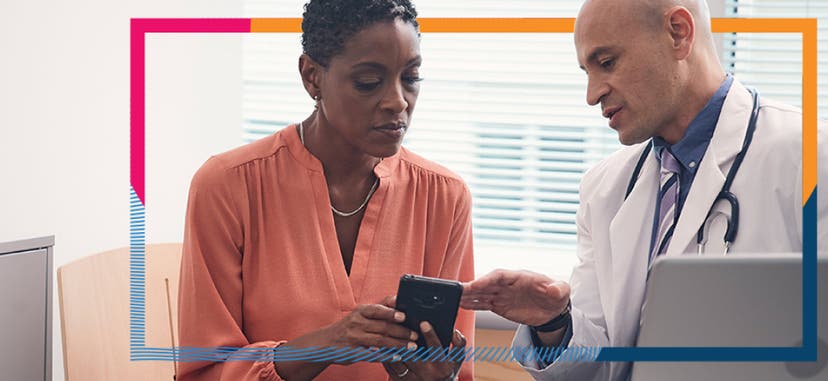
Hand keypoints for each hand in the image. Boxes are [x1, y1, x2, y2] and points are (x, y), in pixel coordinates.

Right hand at [274, 298, 417, 379]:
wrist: (325, 342)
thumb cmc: (349, 326)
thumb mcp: (360, 313)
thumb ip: (379, 307)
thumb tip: (398, 300)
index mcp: (360, 311)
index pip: (377, 309)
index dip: (390, 312)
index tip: (404, 316)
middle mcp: (356, 323)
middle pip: (382, 327)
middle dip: (401, 332)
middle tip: (415, 335)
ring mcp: (354, 338)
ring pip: (380, 341)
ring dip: (397, 344)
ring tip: (411, 347)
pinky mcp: (353, 352)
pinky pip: (372, 355)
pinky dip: (386, 356)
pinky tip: (397, 357)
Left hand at [384, 323, 465, 380]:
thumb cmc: (446, 373)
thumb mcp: (457, 360)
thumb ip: (459, 344)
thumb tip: (454, 332)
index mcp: (441, 367)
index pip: (436, 349)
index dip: (430, 335)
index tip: (424, 322)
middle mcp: (426, 374)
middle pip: (412, 354)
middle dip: (404, 339)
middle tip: (398, 324)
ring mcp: (412, 380)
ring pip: (398, 361)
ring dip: (392, 347)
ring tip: (388, 332)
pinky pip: (390, 369)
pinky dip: (386, 356)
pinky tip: (383, 346)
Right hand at [460, 269, 569, 325]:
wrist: (554, 309)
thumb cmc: (557, 295)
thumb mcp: (562, 291)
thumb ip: (558, 288)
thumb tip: (554, 289)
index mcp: (519, 277)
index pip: (500, 276)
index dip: (487, 279)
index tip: (475, 284)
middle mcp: (507, 284)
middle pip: (486, 284)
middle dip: (472, 287)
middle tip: (456, 290)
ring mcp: (502, 295)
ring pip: (482, 294)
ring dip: (468, 296)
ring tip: (454, 298)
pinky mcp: (499, 305)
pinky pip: (483, 304)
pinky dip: (473, 304)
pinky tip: (461, 305)